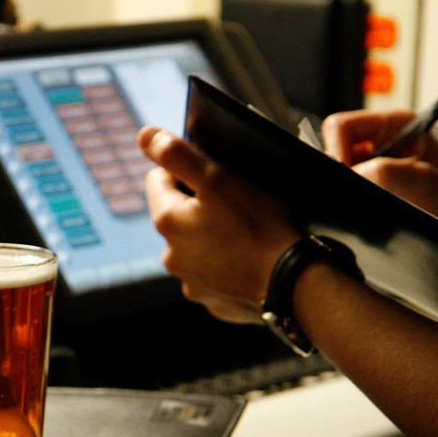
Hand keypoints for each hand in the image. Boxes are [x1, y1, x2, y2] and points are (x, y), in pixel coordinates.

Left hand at [138, 126, 301, 323]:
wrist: (292, 283)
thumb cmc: (259, 226)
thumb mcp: (218, 178)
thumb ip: (178, 155)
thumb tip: (145, 136)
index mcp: (167, 222)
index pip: (157, 180)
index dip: (183, 170)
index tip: (211, 174)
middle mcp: (171, 256)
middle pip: (175, 216)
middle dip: (196, 205)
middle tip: (233, 203)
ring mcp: (191, 282)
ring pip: (194, 247)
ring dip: (209, 237)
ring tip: (243, 233)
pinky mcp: (212, 301)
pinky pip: (213, 275)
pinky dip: (225, 265)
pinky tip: (247, 259)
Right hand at [322, 110, 437, 247]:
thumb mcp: (422, 183)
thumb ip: (383, 173)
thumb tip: (347, 175)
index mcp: (396, 124)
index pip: (340, 127)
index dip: (336, 152)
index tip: (345, 177)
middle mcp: (382, 141)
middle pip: (335, 148)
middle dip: (341, 172)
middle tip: (362, 192)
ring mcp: (376, 165)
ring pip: (339, 171)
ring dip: (348, 188)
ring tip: (374, 202)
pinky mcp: (372, 187)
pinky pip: (347, 190)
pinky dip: (350, 200)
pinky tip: (372, 209)